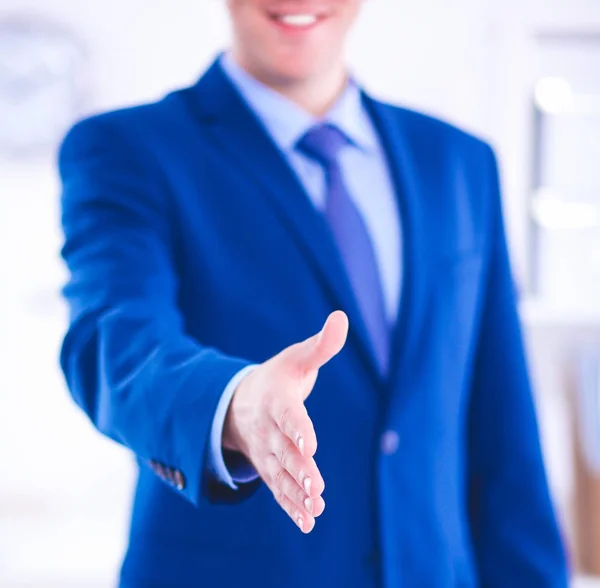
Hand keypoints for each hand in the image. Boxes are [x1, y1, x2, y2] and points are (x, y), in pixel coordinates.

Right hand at [223, 311, 348, 532]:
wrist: (241, 403)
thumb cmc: (277, 378)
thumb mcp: (296, 358)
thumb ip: (321, 345)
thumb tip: (342, 317)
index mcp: (277, 401)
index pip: (288, 417)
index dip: (299, 430)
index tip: (310, 445)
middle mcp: (269, 431)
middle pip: (285, 452)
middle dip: (300, 470)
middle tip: (317, 487)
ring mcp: (268, 453)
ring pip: (282, 475)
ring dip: (297, 494)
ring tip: (316, 511)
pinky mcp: (270, 469)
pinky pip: (279, 490)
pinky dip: (291, 506)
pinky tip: (308, 522)